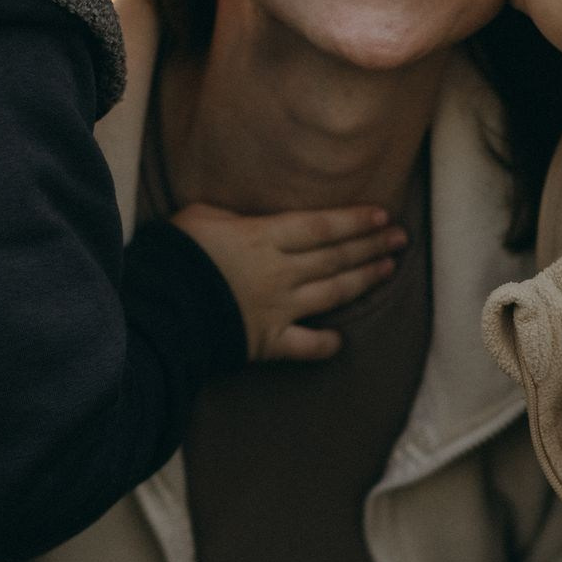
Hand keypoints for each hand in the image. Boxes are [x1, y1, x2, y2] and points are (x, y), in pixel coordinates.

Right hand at [173, 203, 406, 361]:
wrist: (160, 308)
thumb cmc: (173, 256)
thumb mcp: (199, 217)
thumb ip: (231, 216)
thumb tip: (244, 216)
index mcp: (263, 238)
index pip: (321, 227)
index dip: (355, 221)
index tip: (382, 216)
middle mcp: (280, 272)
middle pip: (335, 257)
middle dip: (371, 247)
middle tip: (401, 239)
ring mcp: (277, 308)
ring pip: (332, 293)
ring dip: (364, 281)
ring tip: (388, 270)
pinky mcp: (267, 342)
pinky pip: (305, 346)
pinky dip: (325, 344)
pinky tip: (341, 340)